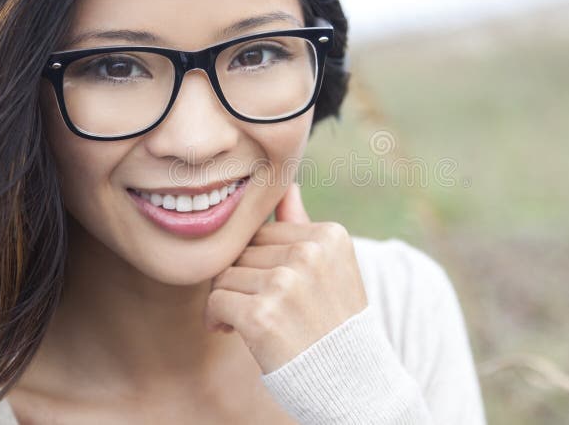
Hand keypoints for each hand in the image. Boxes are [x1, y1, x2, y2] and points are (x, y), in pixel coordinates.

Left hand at [204, 182, 368, 373]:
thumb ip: (304, 226)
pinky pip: (216, 300)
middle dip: (242, 280)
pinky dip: (216, 318)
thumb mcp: (331, 268)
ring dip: (228, 299)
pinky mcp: (263, 314)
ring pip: (225, 274)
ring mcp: (287, 283)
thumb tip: (286, 187)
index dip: (259, 263)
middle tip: (257, 307)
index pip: (264, 232)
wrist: (352, 381)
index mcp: (329, 235)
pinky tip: (229, 331)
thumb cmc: (333, 323)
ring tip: (248, 320)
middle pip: (243, 252)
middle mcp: (310, 253)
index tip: (268, 288)